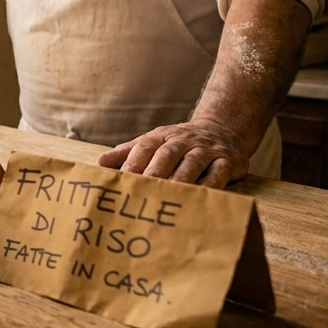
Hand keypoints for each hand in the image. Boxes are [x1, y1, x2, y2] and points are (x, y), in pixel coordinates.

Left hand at [96, 118, 248, 188]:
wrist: (223, 130)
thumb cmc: (179, 143)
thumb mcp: (154, 142)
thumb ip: (128, 153)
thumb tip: (100, 163)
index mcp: (161, 136)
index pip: (144, 147)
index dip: (133, 163)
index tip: (122, 180)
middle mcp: (183, 140)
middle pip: (167, 155)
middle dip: (154, 172)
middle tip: (143, 191)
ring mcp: (206, 150)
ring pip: (192, 163)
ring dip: (180, 179)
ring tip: (169, 196)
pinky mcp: (227, 162)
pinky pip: (218, 173)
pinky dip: (209, 185)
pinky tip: (199, 197)